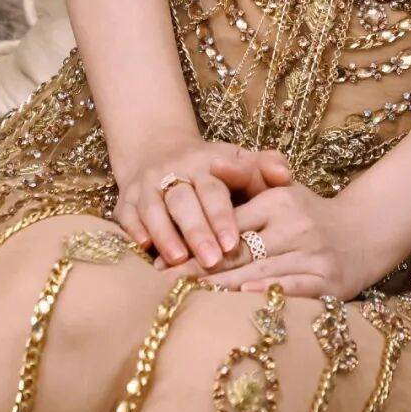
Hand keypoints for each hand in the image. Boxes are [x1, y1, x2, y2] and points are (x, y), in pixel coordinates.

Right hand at [111, 138, 291, 268]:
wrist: (158, 150)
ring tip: (179, 261)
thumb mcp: (241, 161)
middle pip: (184, 201)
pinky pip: (126, 214)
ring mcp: (147, 184)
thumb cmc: (214, 170)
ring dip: (165, 234)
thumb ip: (266, 167)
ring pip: (154, 208)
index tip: (231, 243)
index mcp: (206, 164)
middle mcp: (175, 171)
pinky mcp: (126, 199)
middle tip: (211, 261)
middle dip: (196, 231)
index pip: (214, 190)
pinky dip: (134, 230)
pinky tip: (143, 248)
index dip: (221, 217)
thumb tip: (284, 176)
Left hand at [152, 182, 382, 299]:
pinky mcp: (329, 280)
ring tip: (189, 298)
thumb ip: (246, 178)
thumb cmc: (310, 214)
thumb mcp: (281, 189)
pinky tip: (244, 298)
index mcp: (279, 201)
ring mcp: (313, 254)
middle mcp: (296, 225)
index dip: (195, 243)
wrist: (366, 233)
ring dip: (224, 287)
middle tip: (165, 284)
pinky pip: (294, 287)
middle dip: (200, 270)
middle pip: (239, 252)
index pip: (229, 224)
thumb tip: (213, 162)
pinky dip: (268, 291)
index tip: (162, 260)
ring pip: (260, 271)